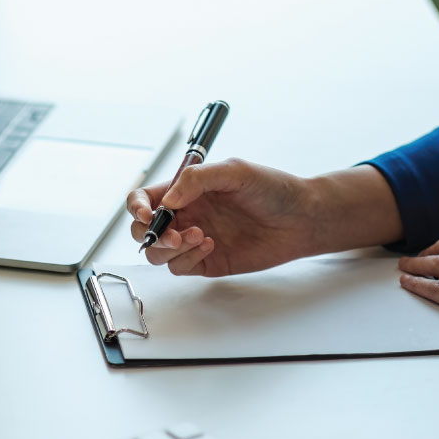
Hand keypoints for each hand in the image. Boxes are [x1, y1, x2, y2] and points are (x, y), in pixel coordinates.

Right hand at [126, 158, 316, 275]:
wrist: (302, 218)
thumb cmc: (274, 189)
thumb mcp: (235, 171)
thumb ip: (197, 179)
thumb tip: (167, 200)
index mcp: (185, 190)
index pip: (144, 198)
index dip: (136, 207)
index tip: (146, 214)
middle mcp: (186, 215)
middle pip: (143, 229)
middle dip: (149, 234)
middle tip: (172, 234)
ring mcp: (194, 240)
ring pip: (158, 253)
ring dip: (168, 248)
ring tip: (198, 237)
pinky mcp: (207, 262)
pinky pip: (180, 267)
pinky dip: (188, 259)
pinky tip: (210, 245)